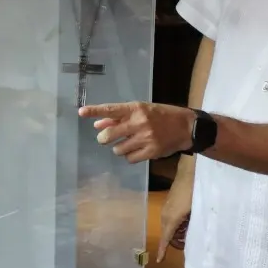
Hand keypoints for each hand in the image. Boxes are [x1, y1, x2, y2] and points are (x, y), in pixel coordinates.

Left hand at [78, 102, 194, 162]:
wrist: (186, 127)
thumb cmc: (162, 116)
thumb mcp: (142, 111)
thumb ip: (120, 117)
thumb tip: (97, 124)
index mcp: (136, 108)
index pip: (111, 109)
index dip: (95, 111)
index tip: (81, 112)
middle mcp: (139, 122)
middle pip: (109, 134)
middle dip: (104, 138)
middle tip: (106, 139)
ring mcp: (146, 138)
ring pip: (118, 149)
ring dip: (119, 148)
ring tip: (128, 144)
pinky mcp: (151, 152)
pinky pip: (130, 158)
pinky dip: (129, 156)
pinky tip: (137, 150)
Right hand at [157, 173, 192, 261]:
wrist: (189, 172)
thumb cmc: (193, 191)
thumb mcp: (195, 210)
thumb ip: (192, 225)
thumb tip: (191, 237)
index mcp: (171, 219)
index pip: (166, 238)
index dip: (163, 250)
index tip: (159, 260)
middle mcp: (165, 215)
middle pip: (166, 233)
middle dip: (171, 242)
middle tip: (181, 247)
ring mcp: (166, 208)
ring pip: (168, 225)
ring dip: (174, 232)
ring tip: (185, 237)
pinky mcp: (169, 203)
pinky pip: (170, 218)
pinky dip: (175, 225)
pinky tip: (185, 224)